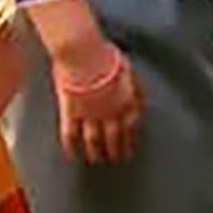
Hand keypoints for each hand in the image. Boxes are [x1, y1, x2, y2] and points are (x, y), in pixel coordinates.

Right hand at [52, 39, 143, 164]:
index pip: (131, 126)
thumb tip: (141, 100)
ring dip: (96, 152)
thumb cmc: (105, 54)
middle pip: (114, 137)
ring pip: (95, 140)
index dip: (131, 140)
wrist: (82, 52)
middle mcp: (110, 112)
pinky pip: (71, 135)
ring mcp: (90, 114)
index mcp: (126, 100)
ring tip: (96, 160)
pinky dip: (71, 147)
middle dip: (116, 150)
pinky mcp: (71, 113)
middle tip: (116, 160)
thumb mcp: (128, 67)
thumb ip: (135, 86)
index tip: (130, 150)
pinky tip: (72, 155)